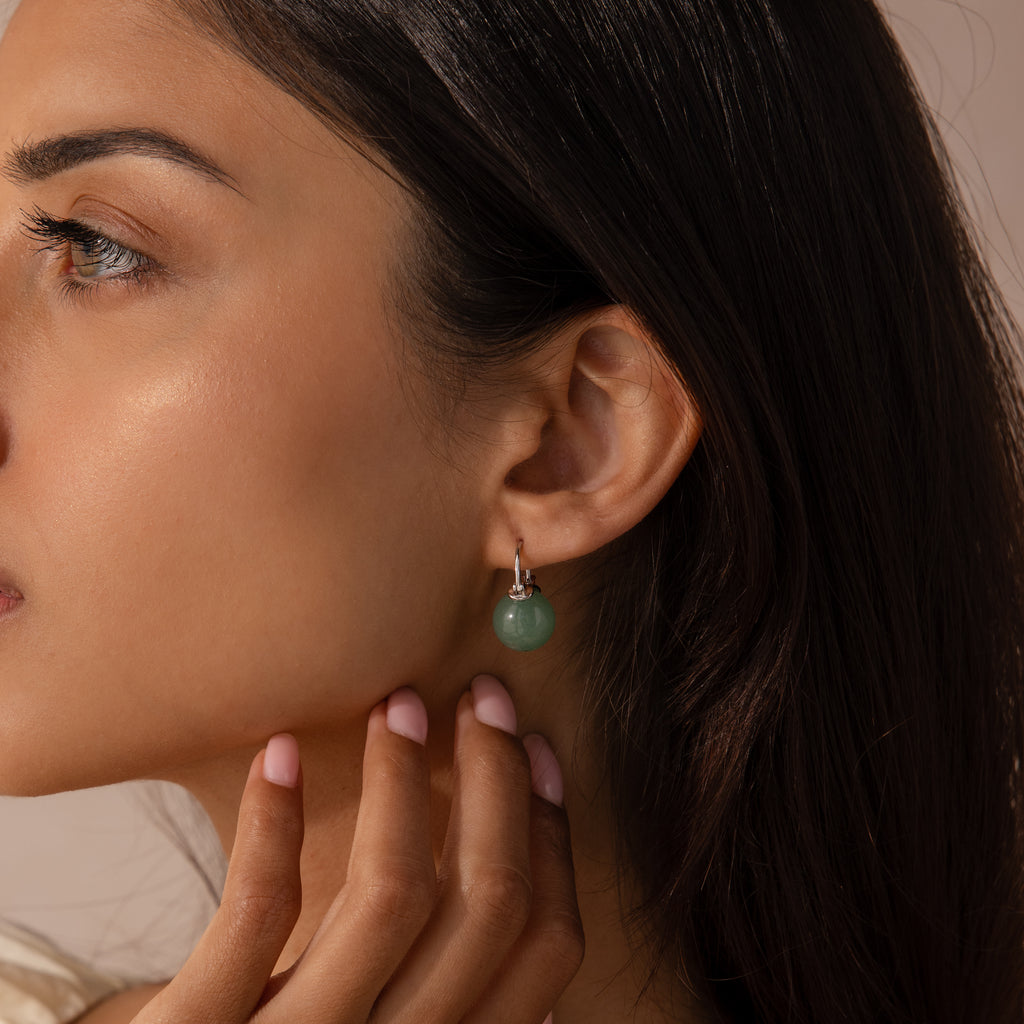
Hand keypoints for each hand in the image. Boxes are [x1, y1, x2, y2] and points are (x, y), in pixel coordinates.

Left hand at [131, 675, 582, 1023]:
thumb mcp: (389, 1023)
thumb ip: (448, 985)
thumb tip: (535, 894)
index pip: (545, 945)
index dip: (551, 833)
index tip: (536, 747)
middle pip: (486, 903)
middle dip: (497, 779)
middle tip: (483, 697)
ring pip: (391, 894)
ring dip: (402, 778)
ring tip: (396, 706)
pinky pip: (258, 912)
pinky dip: (274, 821)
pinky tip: (278, 754)